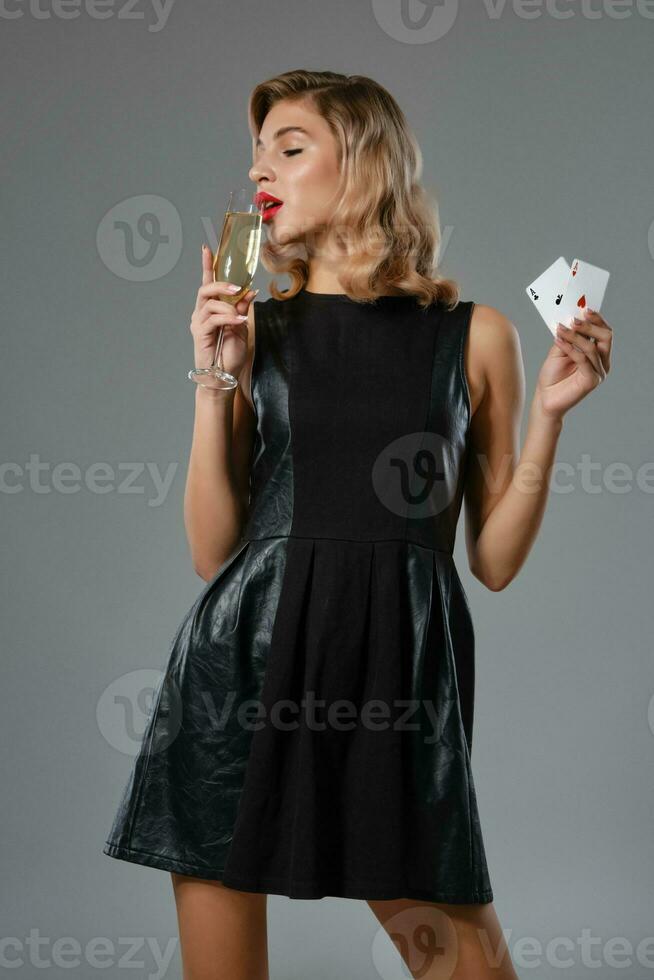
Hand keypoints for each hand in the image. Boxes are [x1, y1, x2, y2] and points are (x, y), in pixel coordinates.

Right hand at [188, 244, 256, 379]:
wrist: (223, 377)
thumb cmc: (229, 355)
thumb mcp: (241, 328)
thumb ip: (242, 310)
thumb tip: (250, 291)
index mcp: (211, 309)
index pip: (208, 283)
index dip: (207, 266)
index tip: (207, 249)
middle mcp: (201, 313)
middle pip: (205, 288)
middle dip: (221, 283)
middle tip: (237, 287)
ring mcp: (198, 323)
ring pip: (209, 302)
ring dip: (227, 305)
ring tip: (239, 316)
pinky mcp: (199, 333)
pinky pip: (213, 319)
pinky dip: (227, 318)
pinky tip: (238, 322)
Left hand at [534, 309, 612, 420]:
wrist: (545, 398)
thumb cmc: (553, 376)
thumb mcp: (559, 351)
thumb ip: (568, 337)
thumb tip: (572, 318)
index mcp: (598, 354)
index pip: (604, 333)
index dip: (597, 319)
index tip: (584, 308)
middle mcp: (602, 363)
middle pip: (606, 337)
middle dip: (590, 326)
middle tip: (574, 319)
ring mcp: (599, 372)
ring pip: (592, 347)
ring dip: (574, 336)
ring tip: (560, 330)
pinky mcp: (592, 381)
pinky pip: (583, 359)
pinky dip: (570, 348)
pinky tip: (558, 341)